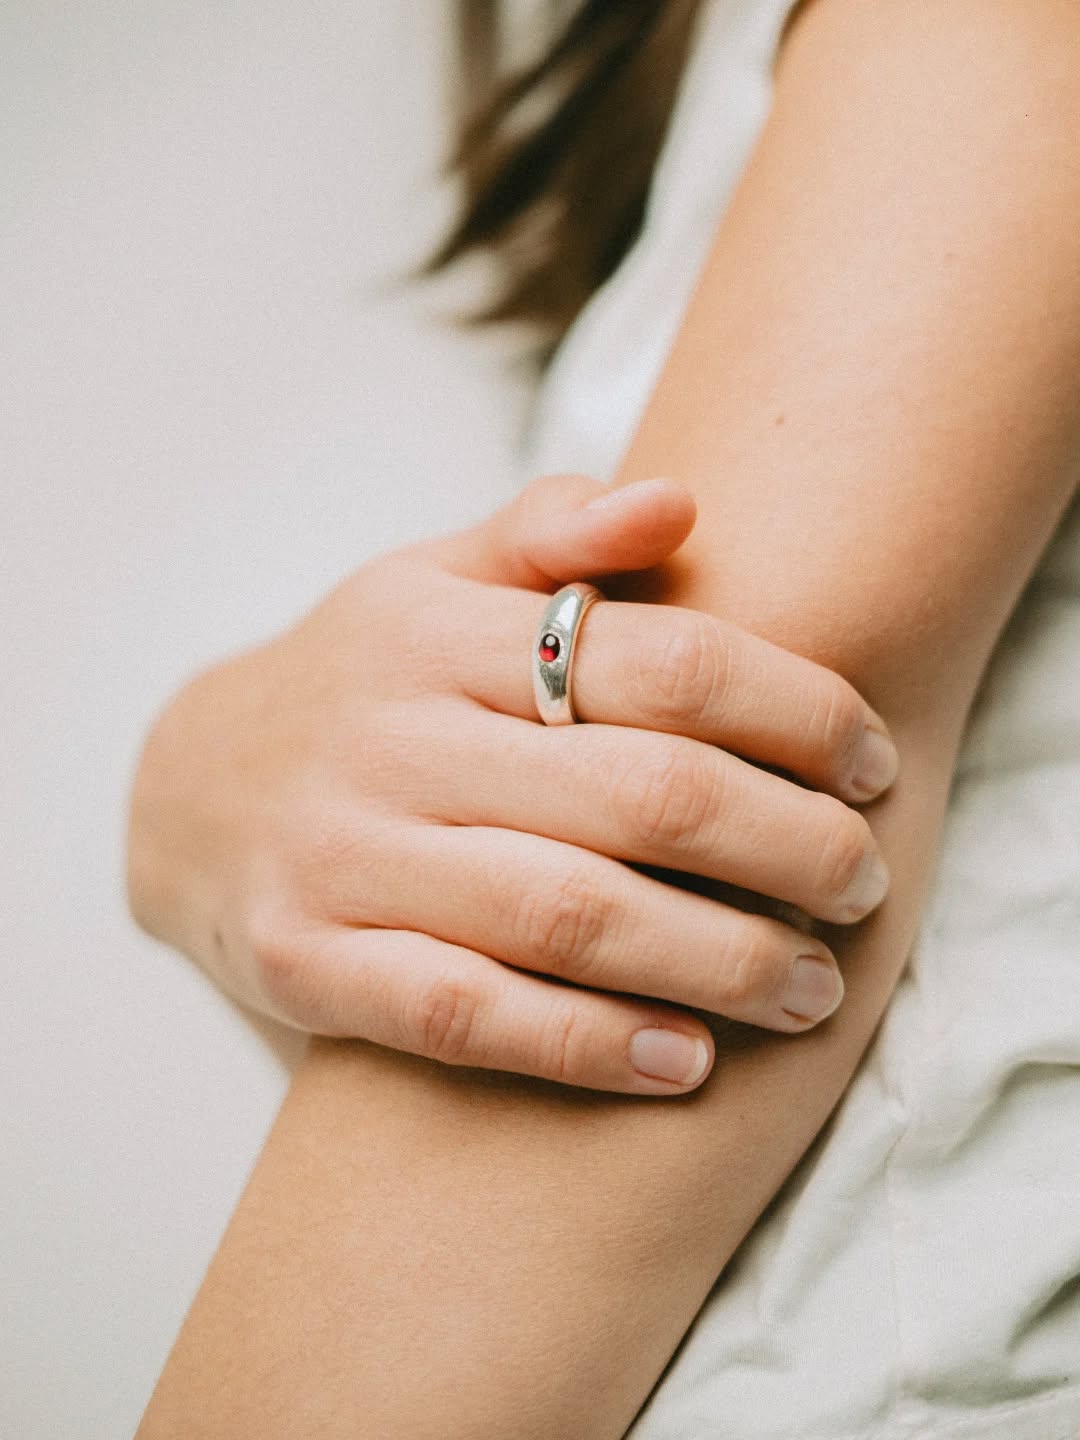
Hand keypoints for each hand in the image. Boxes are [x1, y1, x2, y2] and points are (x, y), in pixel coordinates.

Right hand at [127, 473, 896, 1093]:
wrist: (183, 789)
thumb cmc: (356, 684)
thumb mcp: (427, 580)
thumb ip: (549, 536)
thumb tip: (681, 501)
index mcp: (438, 629)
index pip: (664, 662)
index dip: (797, 712)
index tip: (872, 763)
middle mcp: (390, 737)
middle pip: (642, 797)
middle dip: (788, 849)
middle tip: (865, 883)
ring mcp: (342, 855)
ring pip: (568, 916)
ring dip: (718, 962)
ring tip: (811, 986)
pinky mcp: (307, 961)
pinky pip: (465, 1015)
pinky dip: (586, 1044)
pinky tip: (684, 1061)